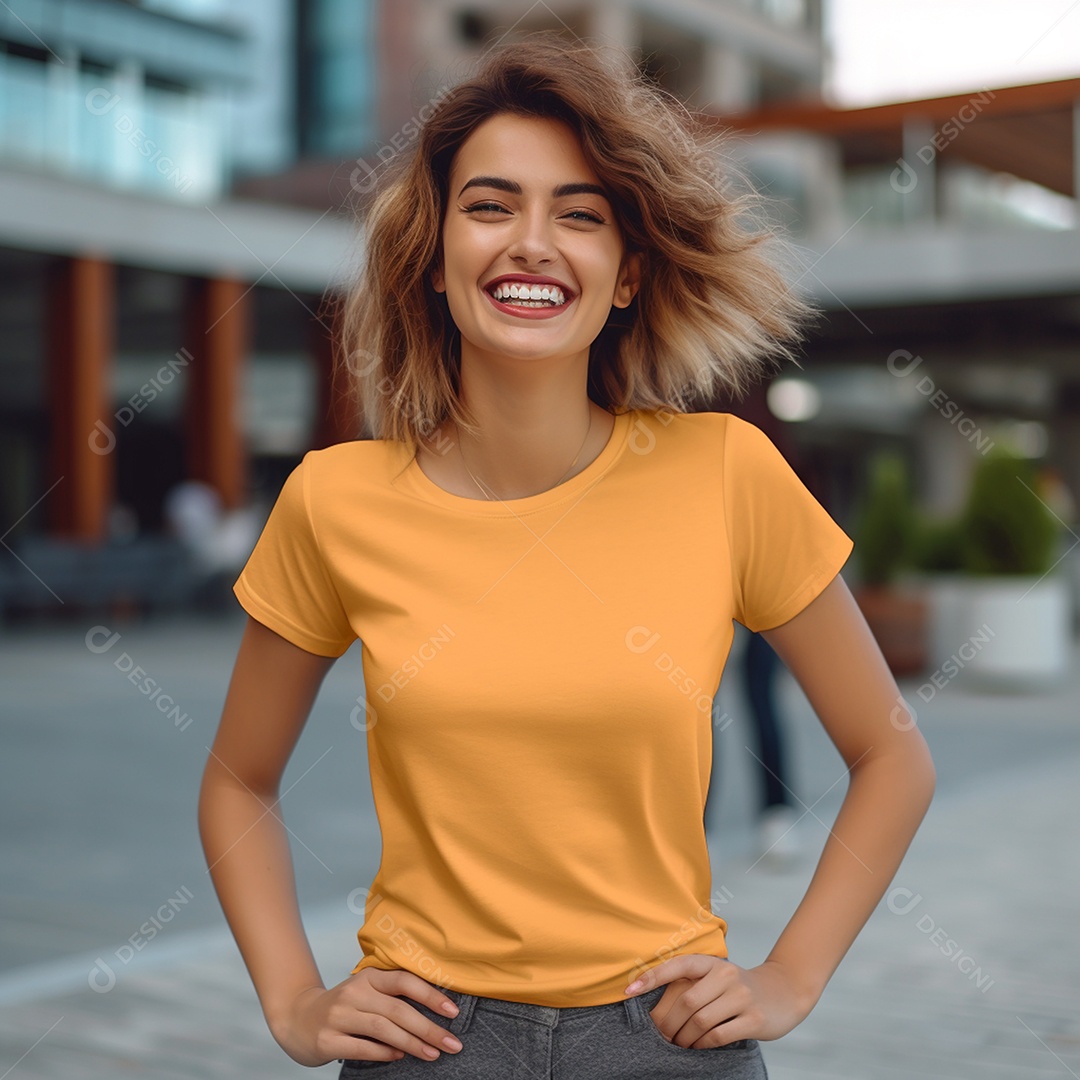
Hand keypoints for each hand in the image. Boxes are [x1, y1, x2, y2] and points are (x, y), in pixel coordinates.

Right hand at [268, 967, 464, 1066]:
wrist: (297, 1018)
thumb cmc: (342, 1007)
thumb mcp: (366, 991)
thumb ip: (393, 996)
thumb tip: (435, 1013)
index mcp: (368, 976)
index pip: (405, 981)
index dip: (431, 995)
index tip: (453, 1012)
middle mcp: (354, 993)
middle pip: (399, 1009)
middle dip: (429, 1028)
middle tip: (452, 1043)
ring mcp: (339, 1016)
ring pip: (384, 1029)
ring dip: (412, 1043)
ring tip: (432, 1054)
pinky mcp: (328, 1040)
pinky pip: (363, 1048)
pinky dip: (385, 1054)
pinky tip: (400, 1057)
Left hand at [623, 954, 817, 1047]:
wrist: (783, 992)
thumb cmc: (740, 988)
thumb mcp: (717, 977)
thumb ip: (693, 983)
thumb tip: (655, 1001)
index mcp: (712, 963)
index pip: (677, 965)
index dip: (651, 976)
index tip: (628, 989)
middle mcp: (726, 975)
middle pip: (686, 1002)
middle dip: (669, 1022)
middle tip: (662, 1035)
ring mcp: (741, 997)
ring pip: (700, 1021)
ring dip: (685, 1037)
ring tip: (679, 1043)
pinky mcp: (753, 1019)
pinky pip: (718, 1036)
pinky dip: (702, 1044)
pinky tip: (698, 1046)